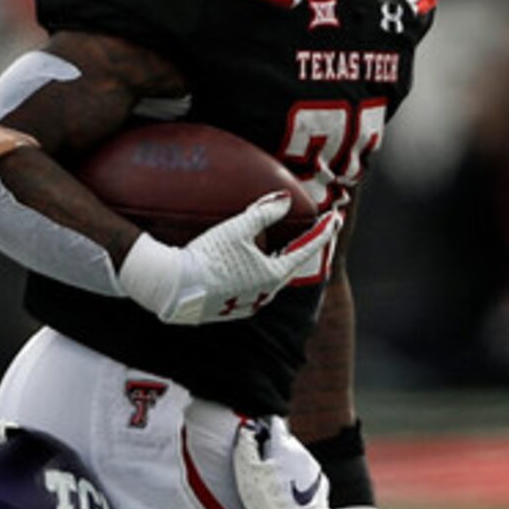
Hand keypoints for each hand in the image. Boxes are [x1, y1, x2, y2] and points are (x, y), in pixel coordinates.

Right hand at [117, 194, 343, 324]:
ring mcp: (246, 305)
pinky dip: (252, 276)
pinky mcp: (228, 310)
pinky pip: (248, 290)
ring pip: (268, 281)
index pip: (306, 249)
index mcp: (272, 275)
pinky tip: (243, 269)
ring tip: (273, 250)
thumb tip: (286, 198)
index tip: (335, 217)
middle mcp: (264, 294)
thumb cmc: (207, 255)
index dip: (323, 231)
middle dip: (299, 249)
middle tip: (310, 233)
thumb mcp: (237, 228)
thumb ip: (265, 212)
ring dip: (273, 264)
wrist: (173, 287)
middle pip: (288, 267)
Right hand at [230, 419, 331, 508]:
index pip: (274, 425)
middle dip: (273, 450)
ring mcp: (316, 474)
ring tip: (271, 488)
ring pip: (297, 461)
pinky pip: (306, 479)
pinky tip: (285, 498)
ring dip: (285, 467)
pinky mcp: (322, 491)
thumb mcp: (247, 474)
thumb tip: (245, 430)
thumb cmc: (270, 507)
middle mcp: (306, 456)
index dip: (261, 430)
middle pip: (286, 444)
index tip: (252, 440)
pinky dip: (295, 483)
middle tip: (258, 468)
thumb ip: (245, 447)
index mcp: (287, 448)